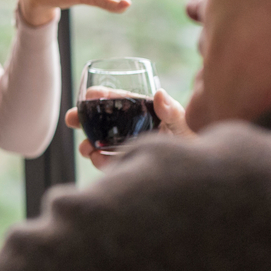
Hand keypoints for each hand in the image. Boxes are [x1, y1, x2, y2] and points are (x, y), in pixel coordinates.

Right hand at [65, 87, 193, 170]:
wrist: (200, 177)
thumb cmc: (194, 145)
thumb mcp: (184, 126)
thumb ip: (172, 112)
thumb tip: (159, 93)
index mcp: (144, 112)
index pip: (120, 100)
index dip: (103, 96)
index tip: (89, 94)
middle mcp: (133, 128)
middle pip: (103, 120)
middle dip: (84, 119)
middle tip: (71, 119)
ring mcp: (128, 147)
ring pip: (101, 142)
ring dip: (89, 144)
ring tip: (86, 149)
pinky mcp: (127, 165)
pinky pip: (109, 163)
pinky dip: (101, 162)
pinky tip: (99, 161)